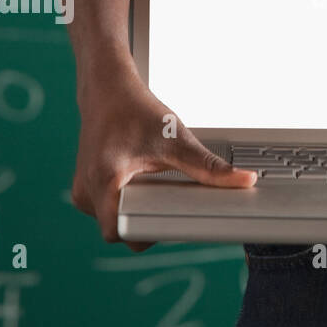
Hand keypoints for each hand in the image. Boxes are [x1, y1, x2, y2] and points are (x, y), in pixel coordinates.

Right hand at [72, 69, 255, 250]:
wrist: (108, 91)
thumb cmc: (137, 112)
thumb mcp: (178, 140)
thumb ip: (209, 167)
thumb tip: (244, 180)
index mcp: (104, 182)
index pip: (121, 233)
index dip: (149, 234)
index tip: (174, 225)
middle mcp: (86, 193)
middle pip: (121, 230)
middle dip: (149, 223)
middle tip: (175, 205)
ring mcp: (82, 193)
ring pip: (115, 221)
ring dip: (138, 213)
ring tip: (160, 192)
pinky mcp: (86, 189)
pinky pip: (109, 210)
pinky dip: (128, 204)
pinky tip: (147, 189)